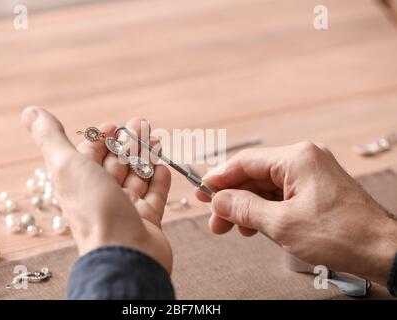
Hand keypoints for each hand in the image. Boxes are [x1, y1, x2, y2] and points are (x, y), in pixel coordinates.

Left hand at [21, 107, 172, 272]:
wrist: (124, 254)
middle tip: (142, 124)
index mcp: (79, 185)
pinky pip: (154, 196)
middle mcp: (100, 197)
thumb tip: (30, 112)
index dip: (99, 139)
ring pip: (137, 177)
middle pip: (115, 164)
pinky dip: (159, 180)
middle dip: (128, 142)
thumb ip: (50, 138)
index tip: (113, 125)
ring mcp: (125, 210)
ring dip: (146, 156)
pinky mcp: (147, 221)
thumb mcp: (67, 166)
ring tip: (156, 139)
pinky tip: (163, 166)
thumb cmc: (94, 210)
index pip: (88, 156)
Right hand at [197, 142, 396, 284]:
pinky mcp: (316, 190)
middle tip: (214, 218)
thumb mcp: (281, 224)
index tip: (202, 191)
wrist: (383, 251)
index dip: (219, 177)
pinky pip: (281, 196)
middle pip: (254, 175)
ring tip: (231, 228)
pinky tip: (254, 227)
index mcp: (296, 158)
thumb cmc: (340, 235)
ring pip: (266, 187)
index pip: (245, 162)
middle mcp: (304, 160)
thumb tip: (218, 200)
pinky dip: (265, 210)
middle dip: (232, 198)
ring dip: (247, 207)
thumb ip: (244, 208)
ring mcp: (311, 175)